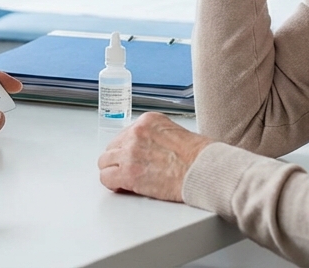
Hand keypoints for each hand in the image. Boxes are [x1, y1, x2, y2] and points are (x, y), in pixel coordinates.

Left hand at [97, 112, 211, 201]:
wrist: (204, 170)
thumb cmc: (199, 156)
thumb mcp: (177, 132)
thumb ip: (156, 138)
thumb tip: (149, 150)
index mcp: (148, 121)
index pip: (125, 134)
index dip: (128, 149)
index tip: (133, 157)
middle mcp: (136, 133)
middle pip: (112, 147)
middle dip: (119, 159)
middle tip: (127, 170)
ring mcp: (130, 152)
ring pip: (105, 162)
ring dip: (113, 171)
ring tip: (124, 180)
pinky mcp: (128, 173)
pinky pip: (106, 178)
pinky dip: (112, 184)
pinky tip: (122, 187)